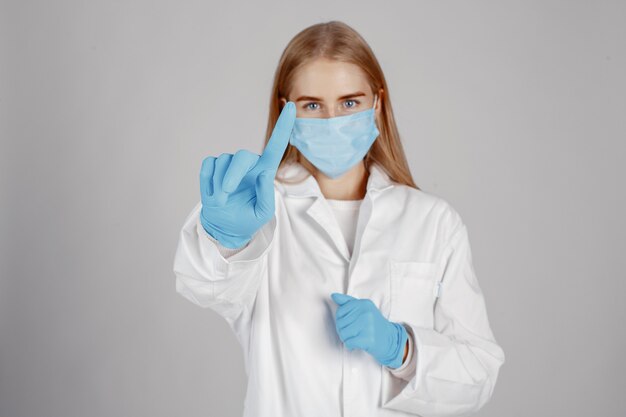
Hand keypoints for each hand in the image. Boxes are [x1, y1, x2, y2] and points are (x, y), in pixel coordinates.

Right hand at [199, 102, 296, 247]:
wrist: (224, 227)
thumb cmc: (247, 219)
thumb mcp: (262, 213)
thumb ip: (266, 194)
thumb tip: (262, 173)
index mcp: (265, 171)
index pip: (276, 146)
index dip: (284, 126)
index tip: (290, 106)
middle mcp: (249, 164)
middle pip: (242, 156)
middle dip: (233, 174)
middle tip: (226, 192)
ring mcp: (230, 164)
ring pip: (223, 162)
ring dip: (219, 184)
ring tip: (222, 200)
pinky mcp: (213, 166)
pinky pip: (208, 166)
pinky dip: (208, 182)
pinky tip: (212, 193)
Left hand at [331, 293, 407, 368]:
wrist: (389, 339)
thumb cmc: (373, 324)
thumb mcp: (363, 309)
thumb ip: (347, 302)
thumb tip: (333, 295)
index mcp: (363, 304)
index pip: (340, 312)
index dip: (341, 321)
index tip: (349, 324)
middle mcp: (366, 312)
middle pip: (340, 323)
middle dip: (343, 331)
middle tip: (353, 333)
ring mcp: (368, 325)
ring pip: (343, 334)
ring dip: (346, 339)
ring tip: (355, 338)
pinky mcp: (368, 338)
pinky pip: (348, 343)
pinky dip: (350, 346)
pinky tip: (356, 344)